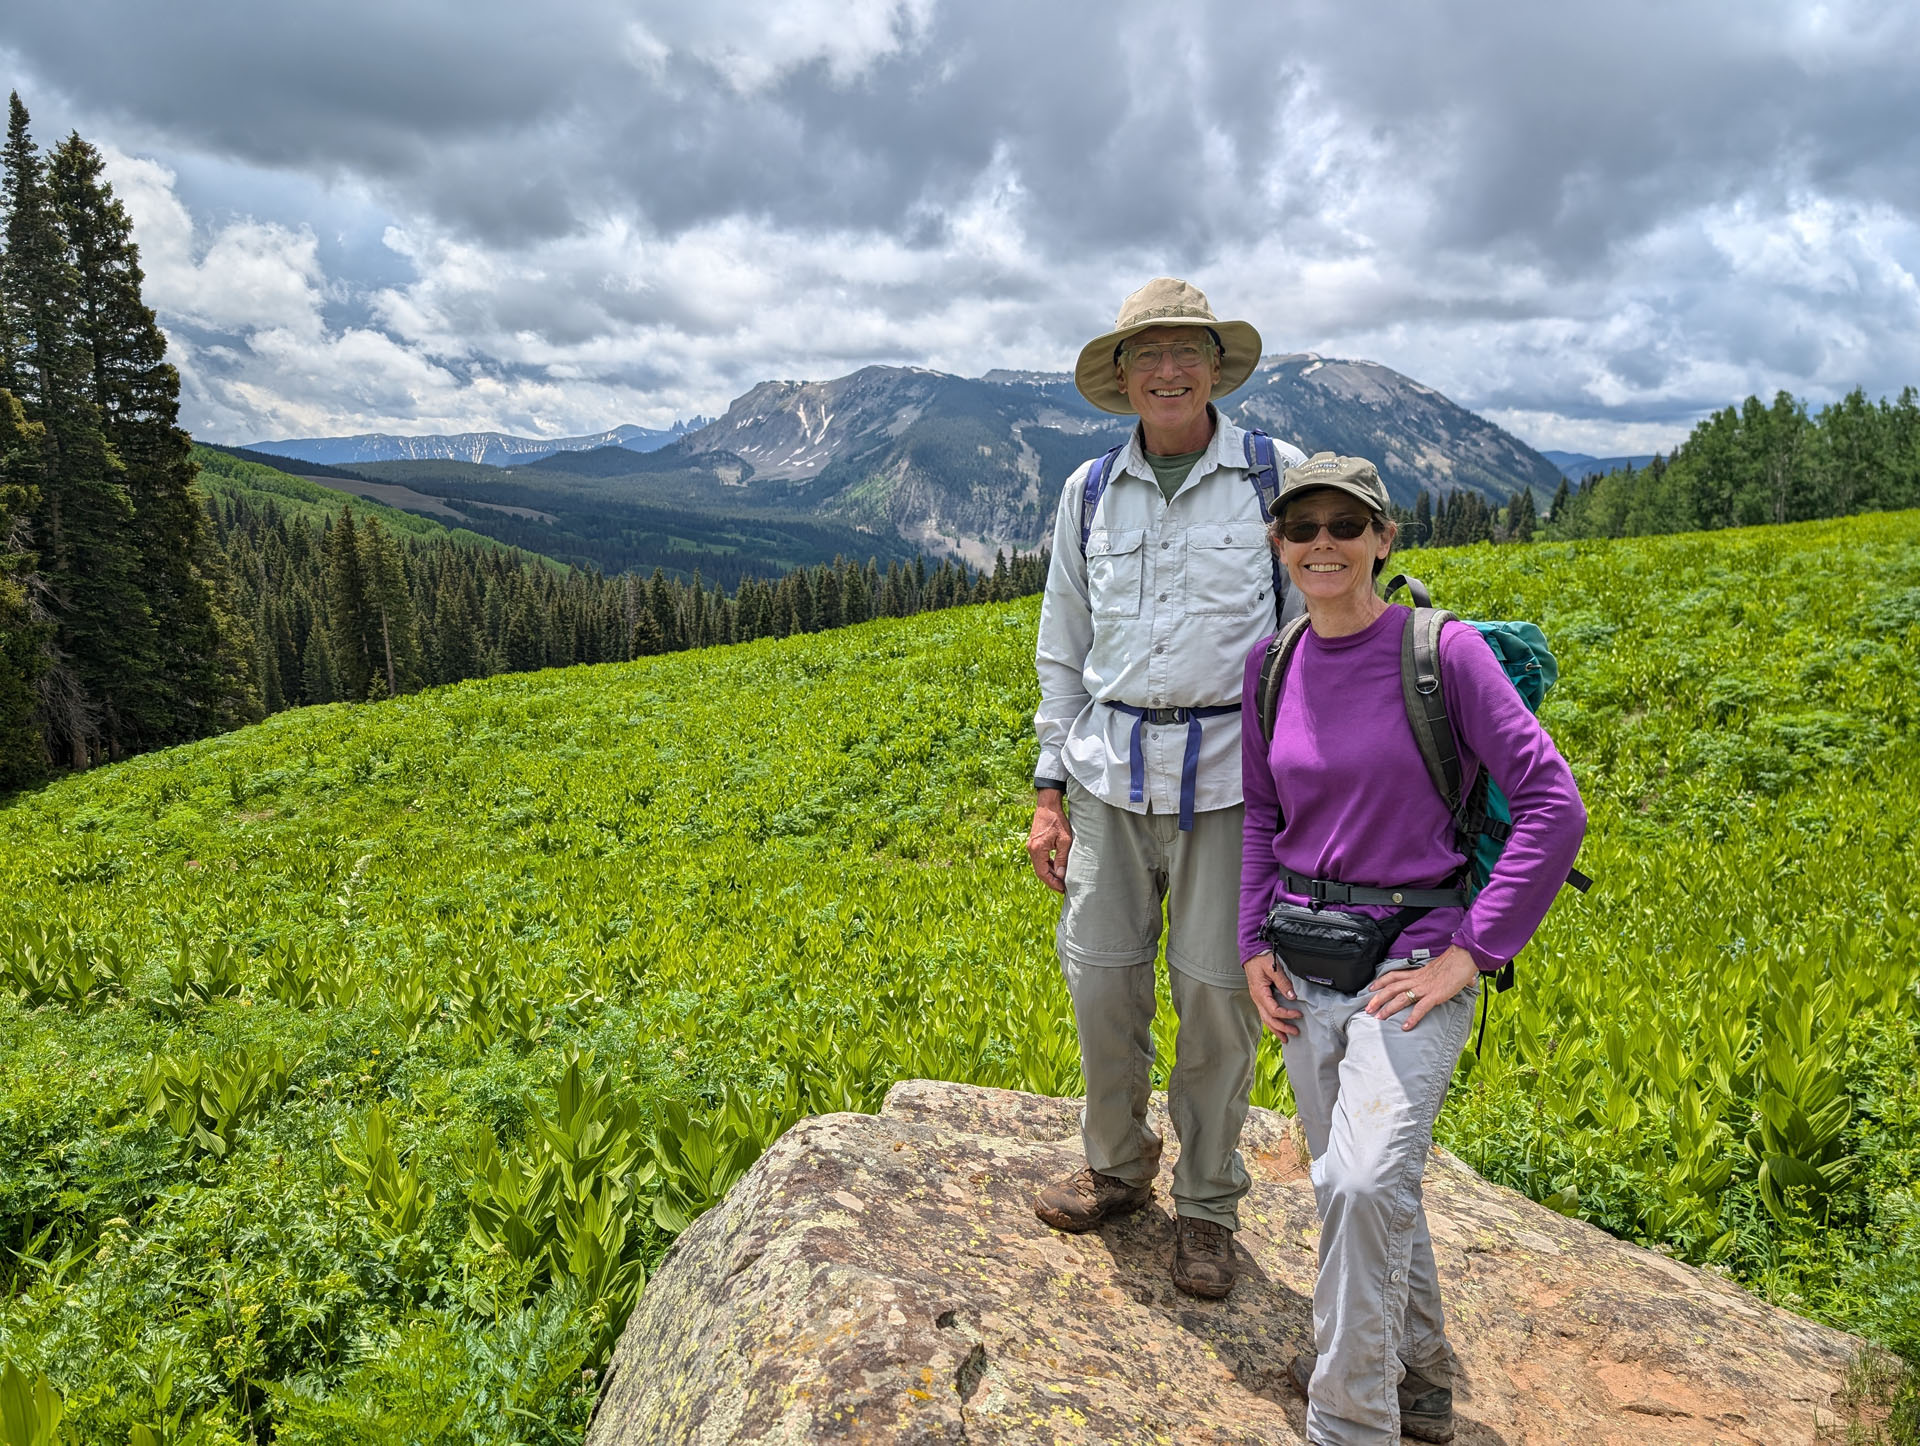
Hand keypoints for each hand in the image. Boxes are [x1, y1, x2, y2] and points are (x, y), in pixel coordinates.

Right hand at [1027, 789, 1072, 892]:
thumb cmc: (1057, 820)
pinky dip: (1047, 865)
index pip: (1043, 873)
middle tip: (1062, 888)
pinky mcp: (1034, 843)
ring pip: (1039, 866)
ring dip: (1049, 874)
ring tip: (1061, 880)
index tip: (1062, 889)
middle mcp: (1031, 849)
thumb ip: (1062, 858)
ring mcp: (1031, 846)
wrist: (1047, 805)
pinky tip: (1056, 868)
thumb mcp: (1064, 840)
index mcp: (1037, 850)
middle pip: (1040, 871)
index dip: (1052, 883)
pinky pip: (1039, 859)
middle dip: (1051, 881)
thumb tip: (1061, 875)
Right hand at [1243, 951, 1301, 1039]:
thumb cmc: (1260, 958)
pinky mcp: (1260, 997)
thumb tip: (1292, 996)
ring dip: (1276, 1029)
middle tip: (1295, 1032)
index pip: (1274, 1010)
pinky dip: (1272, 1022)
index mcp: (1260, 992)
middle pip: (1268, 1019)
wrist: (1251, 952)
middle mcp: (1257, 998)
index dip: (1287, 1014)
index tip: (1299, 1014)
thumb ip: (1283, 982)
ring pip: (1265, 1019)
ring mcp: (1257, 999)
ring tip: (1286, 1038)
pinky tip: (1277, 1027)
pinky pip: (1265, 1013)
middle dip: (1282, 1028)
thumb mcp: (1273, 968)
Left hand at [1364, 946, 1480, 1030]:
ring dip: (1388, 1008)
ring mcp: (1425, 988)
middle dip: (1377, 998)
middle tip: (1368, 1009)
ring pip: (1400, 998)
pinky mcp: (1434, 996)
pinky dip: (1412, 1018)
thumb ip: (1447, 976)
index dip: (1380, 981)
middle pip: (1391, 988)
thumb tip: (1466, 981)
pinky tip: (1406, 1027)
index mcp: (1418, 973)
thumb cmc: (1457, 963)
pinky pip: (1420, 1008)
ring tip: (1379, 1018)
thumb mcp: (1443, 969)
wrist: (1464, 959)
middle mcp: (1417, 980)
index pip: (1394, 976)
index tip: (1370, 988)